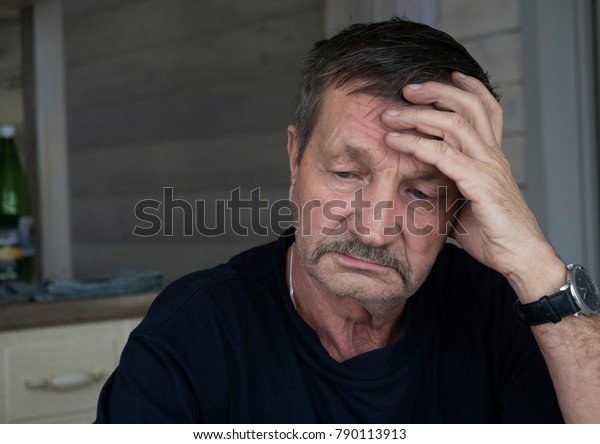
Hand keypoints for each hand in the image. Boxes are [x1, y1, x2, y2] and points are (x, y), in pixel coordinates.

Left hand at [381, 72, 563, 299]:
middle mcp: (492, 155)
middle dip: (436, 91)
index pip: (486, 110)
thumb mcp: (467, 202)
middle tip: (407, 88)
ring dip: (419, 114)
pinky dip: (415, 144)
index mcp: (492, 156)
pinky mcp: (479, 183)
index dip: (468, 88)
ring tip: (392, 111)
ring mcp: (488, 166)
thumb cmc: (493, 233)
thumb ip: (450, 186)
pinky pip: (443, 155)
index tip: (446, 76)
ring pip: (454, 124)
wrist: (519, 257)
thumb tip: (425, 187)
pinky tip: (394, 140)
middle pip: (468, 106)